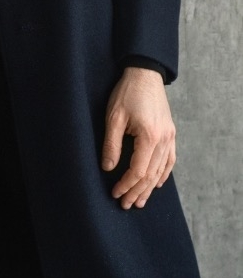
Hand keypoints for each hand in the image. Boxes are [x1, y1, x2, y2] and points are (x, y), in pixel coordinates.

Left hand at [101, 66, 175, 208]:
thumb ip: (112, 144)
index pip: (138, 170)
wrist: (144, 73)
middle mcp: (164, 139)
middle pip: (151, 174)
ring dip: (149, 187)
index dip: (126, 185)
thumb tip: (108, 168)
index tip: (115, 193)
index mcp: (150, 136)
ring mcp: (170, 136)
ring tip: (139, 201)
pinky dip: (163, 173)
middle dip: (137, 191)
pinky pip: (170, 159)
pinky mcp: (170, 132)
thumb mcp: (113, 117)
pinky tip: (157, 183)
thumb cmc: (127, 92)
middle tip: (125, 204)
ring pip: (161, 170)